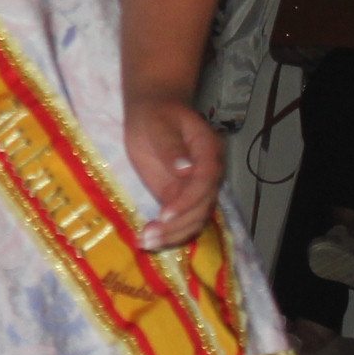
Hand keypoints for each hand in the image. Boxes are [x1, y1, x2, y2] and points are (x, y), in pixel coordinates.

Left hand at [124, 96, 222, 248]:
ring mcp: (194, 188)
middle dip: (178, 225)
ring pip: (194, 219)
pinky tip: (148, 240)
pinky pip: (180, 220)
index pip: (206, 181)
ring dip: (172, 235)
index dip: (188, 201)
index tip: (165, 214)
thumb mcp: (160, 123)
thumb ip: (171, 146)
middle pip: (202, 207)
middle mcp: (207, 174)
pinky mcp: (178, 196)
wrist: (154, 112)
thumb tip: (185, 170)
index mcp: (208, 152)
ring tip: (145, 243)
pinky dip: (167, 233)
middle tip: (149, 237)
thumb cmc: (157, 113)